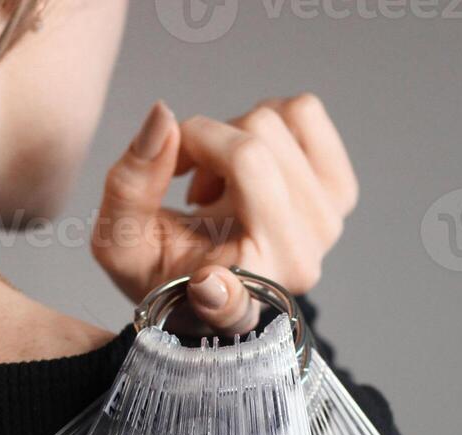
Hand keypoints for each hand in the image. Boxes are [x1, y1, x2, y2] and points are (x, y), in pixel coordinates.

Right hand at [92, 96, 357, 334]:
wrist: (212, 273)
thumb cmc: (166, 262)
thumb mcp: (119, 238)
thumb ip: (128, 183)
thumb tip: (163, 118)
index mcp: (235, 296)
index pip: (231, 294)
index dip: (221, 290)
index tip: (206, 287)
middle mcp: (294, 264)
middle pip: (249, 151)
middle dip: (201, 143)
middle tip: (186, 179)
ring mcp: (328, 223)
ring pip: (274, 123)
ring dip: (229, 135)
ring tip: (216, 184)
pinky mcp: (341, 189)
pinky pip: (302, 112)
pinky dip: (264, 122)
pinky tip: (245, 165)